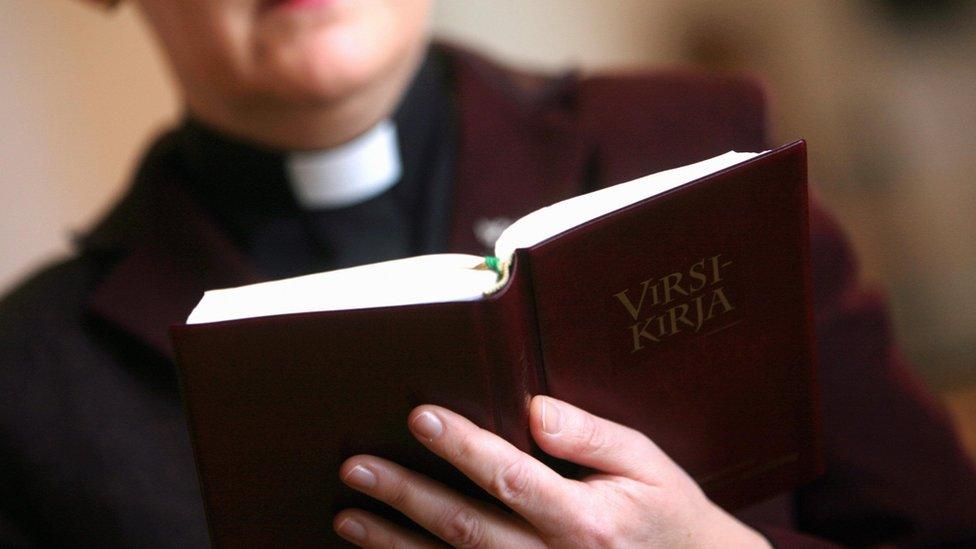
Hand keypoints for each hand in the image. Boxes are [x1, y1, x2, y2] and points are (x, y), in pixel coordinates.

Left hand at [334, 395, 769, 547]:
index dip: (463, 446)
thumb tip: (534, 408)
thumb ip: (591, 437)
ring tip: (348, 517)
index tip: (420, 415)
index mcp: (588, 523)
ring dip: (396, 545)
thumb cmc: (667, 516)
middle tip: (357, 467)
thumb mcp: (647, 465)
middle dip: (408, 497)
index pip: (513, 478)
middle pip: (469, 530)